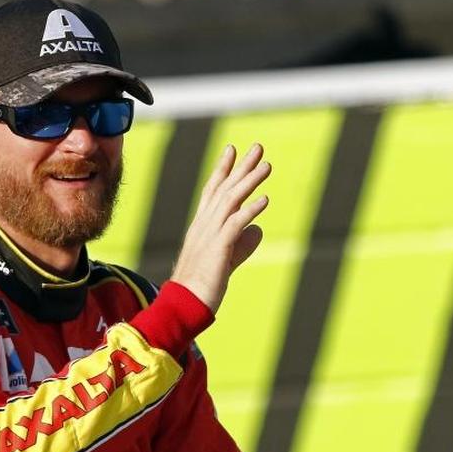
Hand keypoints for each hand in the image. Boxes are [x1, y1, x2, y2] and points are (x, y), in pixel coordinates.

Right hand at [171, 142, 270, 313]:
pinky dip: (250, 211)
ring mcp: (209, 235)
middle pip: (225, 189)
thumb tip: (257, 230)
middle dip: (242, 166)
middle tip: (258, 147)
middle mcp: (204, 225)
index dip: (223, 169)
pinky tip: (265, 200)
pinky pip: (235, 225)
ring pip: (231, 201)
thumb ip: (241, 243)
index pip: (213, 190)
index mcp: (202, 226)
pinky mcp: (218, 249)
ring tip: (267, 166)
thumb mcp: (226, 259)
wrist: (185, 304)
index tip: (233, 149)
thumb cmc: (203, 285)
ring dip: (250, 182)